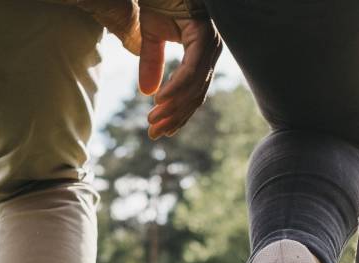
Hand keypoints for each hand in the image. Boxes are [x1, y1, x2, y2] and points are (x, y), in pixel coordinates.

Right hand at [138, 11, 220, 139]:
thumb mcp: (149, 35)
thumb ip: (151, 63)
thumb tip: (148, 93)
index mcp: (201, 50)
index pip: (193, 91)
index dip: (176, 113)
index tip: (158, 132)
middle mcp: (210, 48)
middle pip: (196, 94)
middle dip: (174, 117)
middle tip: (154, 134)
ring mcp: (210, 41)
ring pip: (196, 86)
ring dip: (173, 107)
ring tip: (153, 122)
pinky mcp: (204, 33)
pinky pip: (192, 69)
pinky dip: (176, 88)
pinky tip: (160, 101)